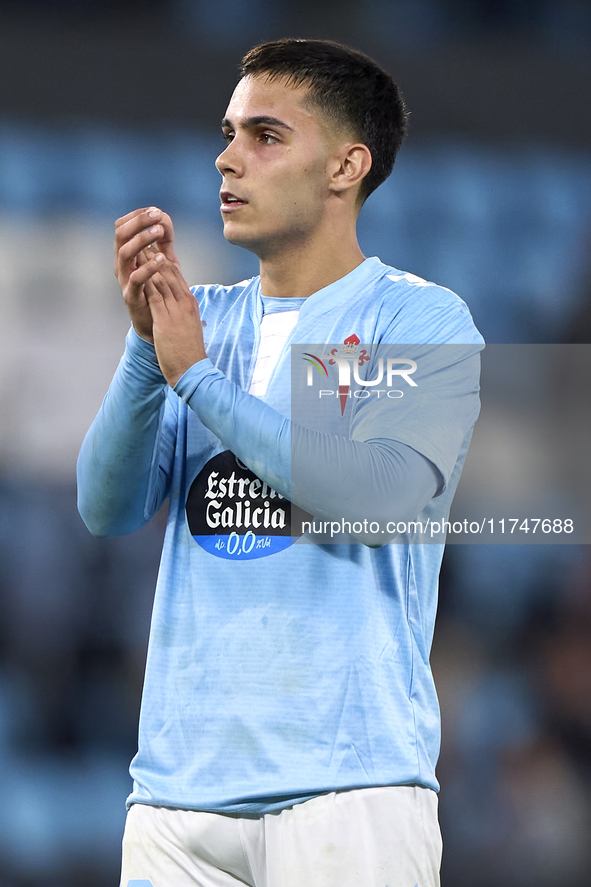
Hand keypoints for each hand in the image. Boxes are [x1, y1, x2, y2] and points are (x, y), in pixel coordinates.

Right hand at [114, 207, 179, 341]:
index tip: (155, 211)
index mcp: (126, 254)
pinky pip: (136, 278)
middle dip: (138, 222)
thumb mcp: (164, 262)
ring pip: (125, 253)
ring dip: (142, 239)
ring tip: (159, 232)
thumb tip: (164, 217)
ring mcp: (124, 280)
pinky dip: (149, 266)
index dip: (137, 215)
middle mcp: (121, 264)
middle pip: (120, 234)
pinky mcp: (131, 296)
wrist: (156, 324)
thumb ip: (164, 241)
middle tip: (157, 215)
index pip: (122, 226)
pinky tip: (163, 259)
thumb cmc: (159, 290)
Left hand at [143, 257, 206, 386]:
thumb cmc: (190, 353)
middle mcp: (185, 303)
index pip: (178, 277)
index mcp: (190, 304)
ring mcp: (177, 311)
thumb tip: (179, 309)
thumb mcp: (189, 328)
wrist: (193, 370)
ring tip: (138, 249)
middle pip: (170, 273)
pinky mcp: (166, 320)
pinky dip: (147, 281)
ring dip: (149, 263)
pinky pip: (155, 295)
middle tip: (144, 240)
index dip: (165, 261)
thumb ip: (184, 314)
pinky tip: (137, 271)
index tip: (154, 250)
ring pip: (162, 280)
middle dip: (156, 256)